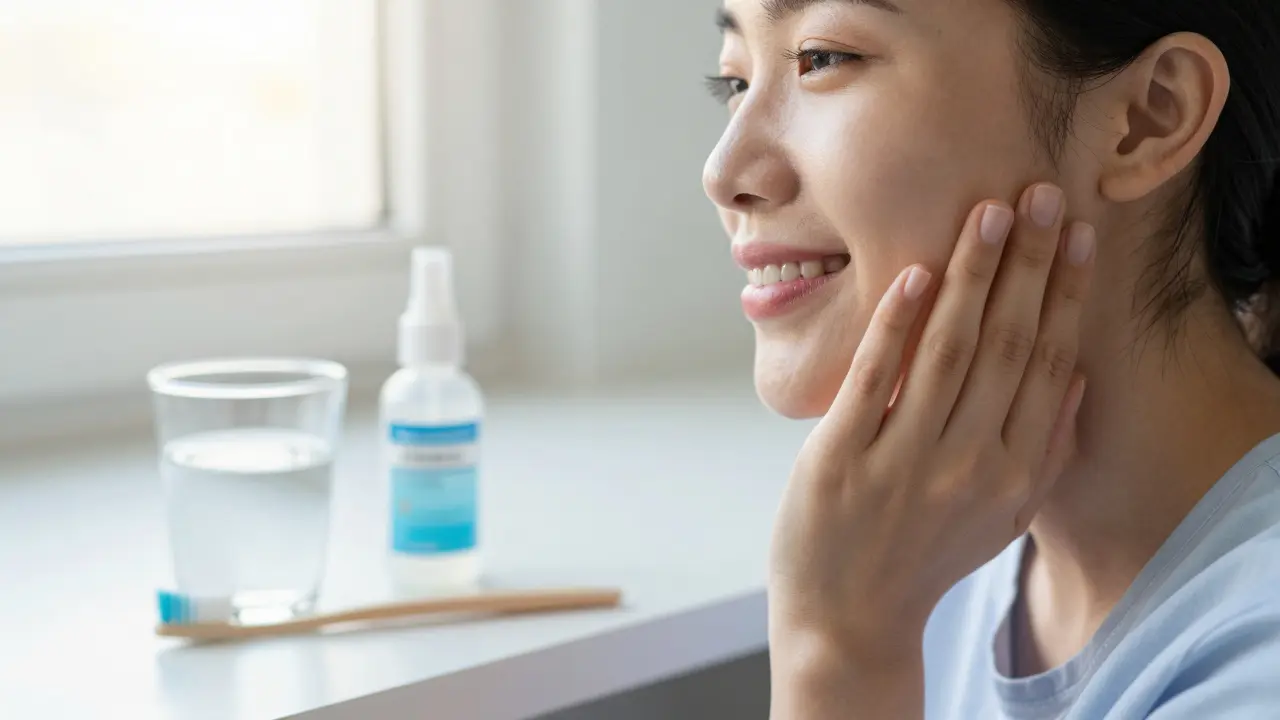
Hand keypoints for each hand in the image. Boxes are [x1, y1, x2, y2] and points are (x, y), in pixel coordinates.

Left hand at [769, 183, 1094, 658]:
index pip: (1050, 361)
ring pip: (948, 350)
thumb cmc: (926, 557)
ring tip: (988, 213)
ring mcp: (904, 461)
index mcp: (1014, 471)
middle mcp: (969, 463)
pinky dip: (895, 323)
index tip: (1078, 233)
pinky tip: (910, 272)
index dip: (1066, 292)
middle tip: (1040, 195)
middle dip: (1029, 264)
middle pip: (1009, 343)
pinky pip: (875, 378)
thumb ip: (1044, 450)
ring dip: (972, 276)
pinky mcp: (841, 459)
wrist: (851, 619)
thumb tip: (1074, 375)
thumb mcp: (1003, 516)